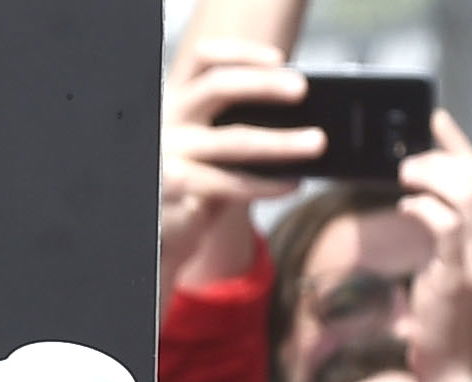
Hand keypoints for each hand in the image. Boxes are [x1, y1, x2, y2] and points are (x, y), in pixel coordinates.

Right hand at [160, 43, 321, 299]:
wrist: (157, 237)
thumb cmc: (190, 186)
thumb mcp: (203, 148)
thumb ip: (230, 128)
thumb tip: (292, 115)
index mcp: (174, 101)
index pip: (202, 60)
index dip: (240, 54)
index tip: (279, 59)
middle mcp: (166, 123)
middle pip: (217, 87)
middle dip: (264, 84)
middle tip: (301, 89)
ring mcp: (167, 158)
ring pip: (231, 142)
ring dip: (280, 142)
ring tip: (315, 143)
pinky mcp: (174, 195)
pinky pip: (229, 187)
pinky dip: (264, 184)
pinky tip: (290, 183)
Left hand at [398, 113, 471, 381]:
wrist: (458, 372)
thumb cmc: (454, 326)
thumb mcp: (466, 272)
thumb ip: (459, 236)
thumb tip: (430, 199)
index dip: (460, 146)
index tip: (437, 123)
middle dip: (441, 158)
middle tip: (409, 161)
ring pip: (463, 191)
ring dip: (429, 176)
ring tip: (405, 177)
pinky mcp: (460, 273)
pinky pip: (443, 221)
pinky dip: (422, 205)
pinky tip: (407, 206)